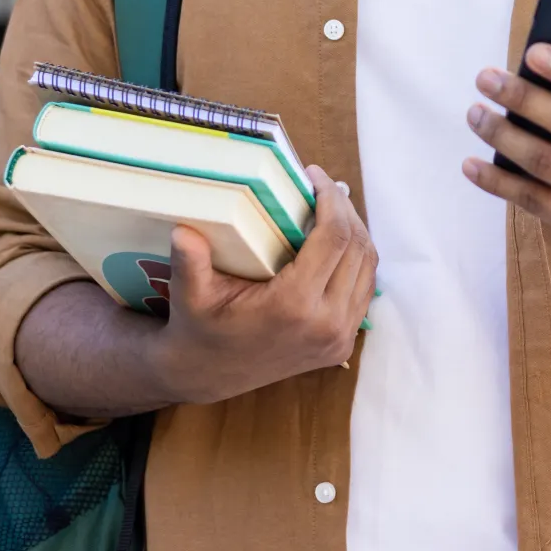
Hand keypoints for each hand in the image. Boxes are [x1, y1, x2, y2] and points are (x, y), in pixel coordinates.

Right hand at [151, 164, 376, 403]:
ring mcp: (339, 338)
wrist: (208, 374)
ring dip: (355, 232)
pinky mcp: (342, 345)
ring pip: (367, 268)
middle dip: (345, 209)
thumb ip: (189, 262)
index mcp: (294, 306)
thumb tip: (183, 229)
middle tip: (322, 187)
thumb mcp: (190, 294)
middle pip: (357, 248)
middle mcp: (326, 324)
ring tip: (331, 208)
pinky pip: (363, 290)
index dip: (331, 199)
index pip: (334, 238)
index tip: (313, 175)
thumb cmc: (198, 327)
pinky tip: (336, 242)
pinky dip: (356, 260)